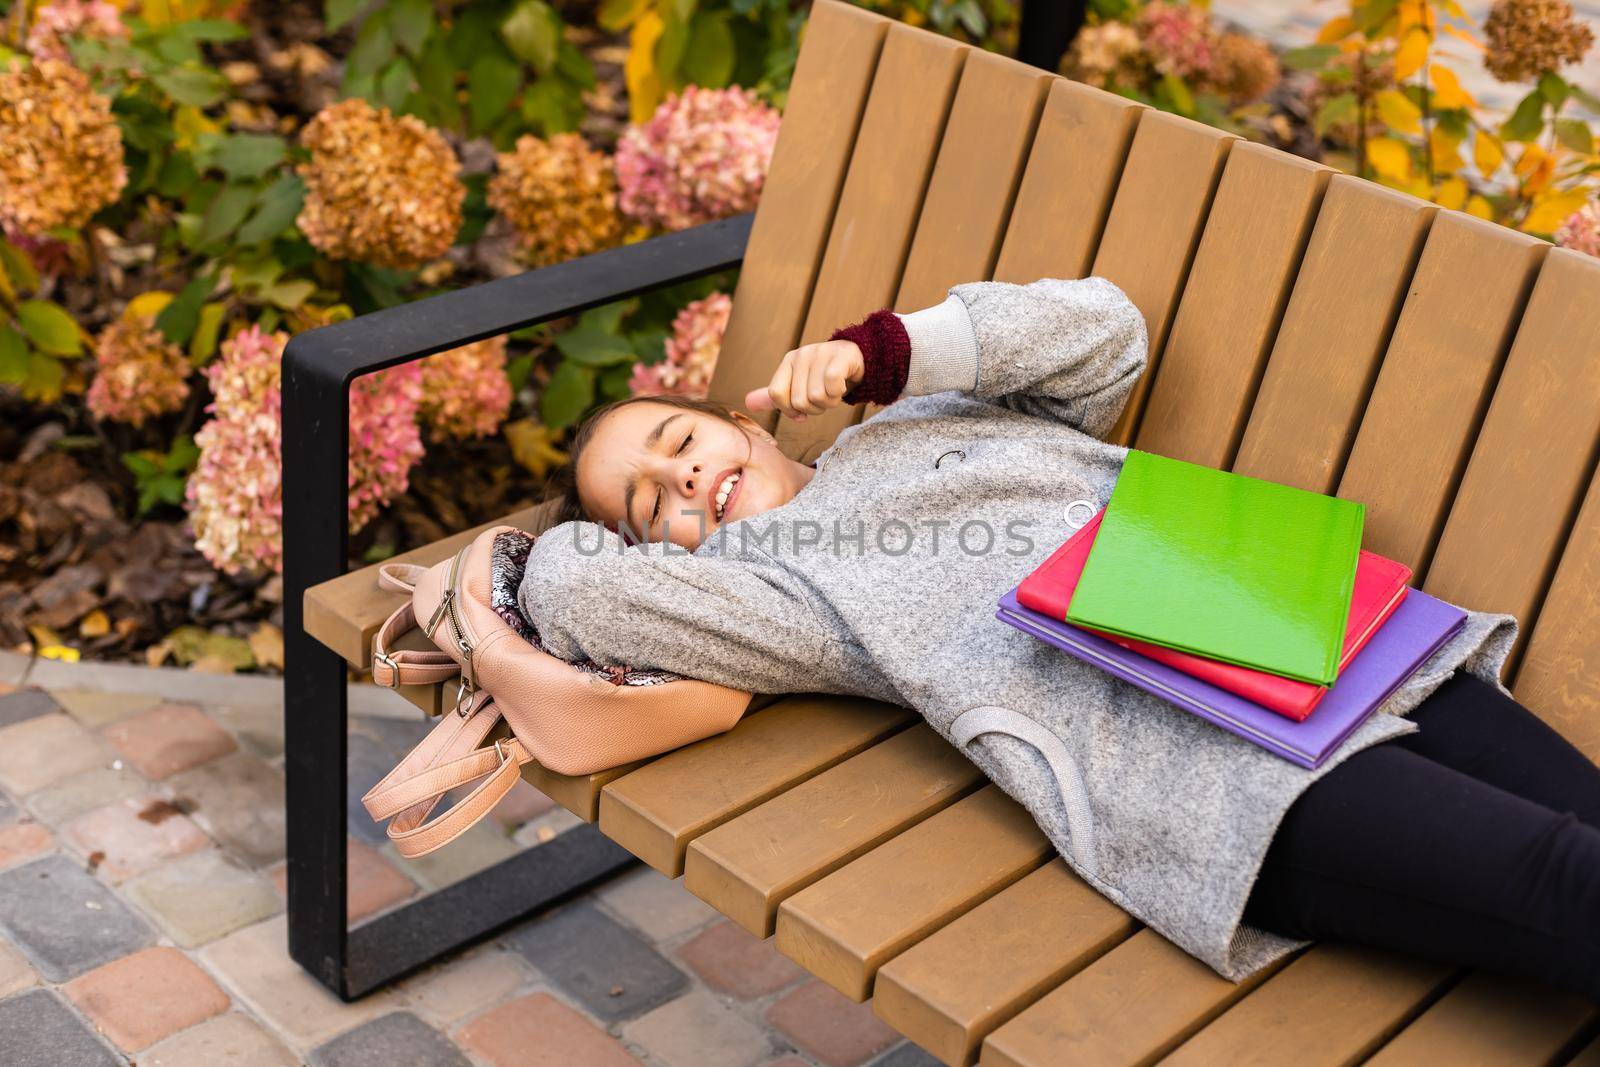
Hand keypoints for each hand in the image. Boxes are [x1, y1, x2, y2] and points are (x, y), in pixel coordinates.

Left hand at [743, 340, 864, 421]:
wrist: (856, 360)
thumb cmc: (824, 376)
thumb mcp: (798, 385)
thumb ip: (776, 395)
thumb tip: (748, 403)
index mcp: (788, 362)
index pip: (776, 395)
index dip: (790, 410)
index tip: (802, 412)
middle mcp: (801, 355)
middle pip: (799, 401)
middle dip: (814, 409)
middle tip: (824, 398)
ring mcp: (820, 353)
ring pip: (816, 397)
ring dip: (829, 402)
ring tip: (833, 392)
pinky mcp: (839, 356)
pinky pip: (832, 386)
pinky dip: (839, 393)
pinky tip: (842, 386)